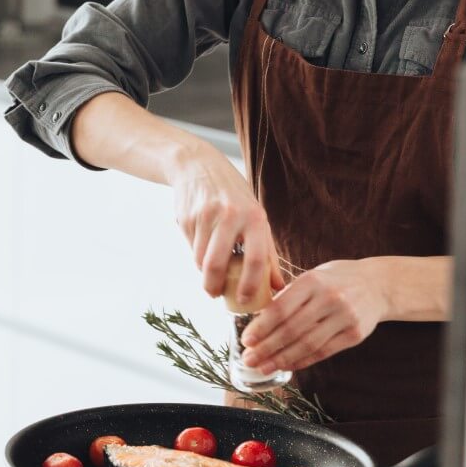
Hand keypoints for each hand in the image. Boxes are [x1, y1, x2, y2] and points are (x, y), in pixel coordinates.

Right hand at [170, 142, 284, 301]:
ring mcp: (206, 216)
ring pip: (201, 260)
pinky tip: (202, 245)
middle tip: (216, 295)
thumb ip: (268, 253)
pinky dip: (197, 255)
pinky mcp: (186, 218)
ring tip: (210, 271)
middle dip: (214, 287)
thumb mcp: (256, 217)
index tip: (244, 300)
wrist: (198, 166)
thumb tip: (278, 288)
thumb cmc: (234, 197)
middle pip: (217, 265)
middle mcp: (230, 216)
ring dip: (204, 272)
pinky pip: (191, 248)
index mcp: (254, 217)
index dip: (250, 286)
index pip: (255, 260)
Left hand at [240, 259, 389, 373]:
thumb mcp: (314, 275)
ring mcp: (344, 317)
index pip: (282, 307)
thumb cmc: (337, 279)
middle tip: (249, 358)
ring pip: (307, 344)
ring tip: (263, 366)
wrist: (378, 284)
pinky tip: (287, 365)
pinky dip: (302, 361)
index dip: (262, 327)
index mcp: (313, 280)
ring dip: (281, 358)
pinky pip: (323, 352)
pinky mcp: (354, 335)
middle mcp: (329, 298)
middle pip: (292, 329)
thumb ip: (291, 294)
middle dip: (267, 347)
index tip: (246, 339)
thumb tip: (260, 318)